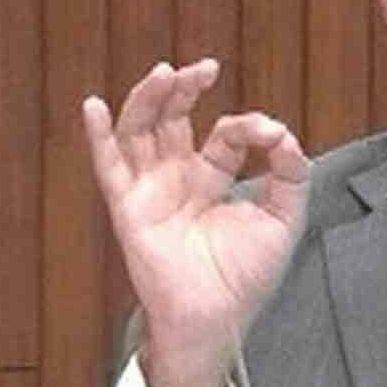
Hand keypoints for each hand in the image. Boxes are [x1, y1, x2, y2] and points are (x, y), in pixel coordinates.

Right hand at [82, 59, 311, 386]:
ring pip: (140, 132)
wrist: (218, 317)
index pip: (226, 136)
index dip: (249, 127)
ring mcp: (151, 191)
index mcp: (212, 178)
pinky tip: (95, 107)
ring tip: (164, 72)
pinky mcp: (130, 209)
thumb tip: (284, 134)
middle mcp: (177, 178)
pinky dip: (99, 137)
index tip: (272, 135)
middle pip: (173, 121)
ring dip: (149, 99)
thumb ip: (291, 174)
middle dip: (185, 90)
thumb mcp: (284, 218)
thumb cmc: (248, 275)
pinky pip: (109, 168)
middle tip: (204, 68)